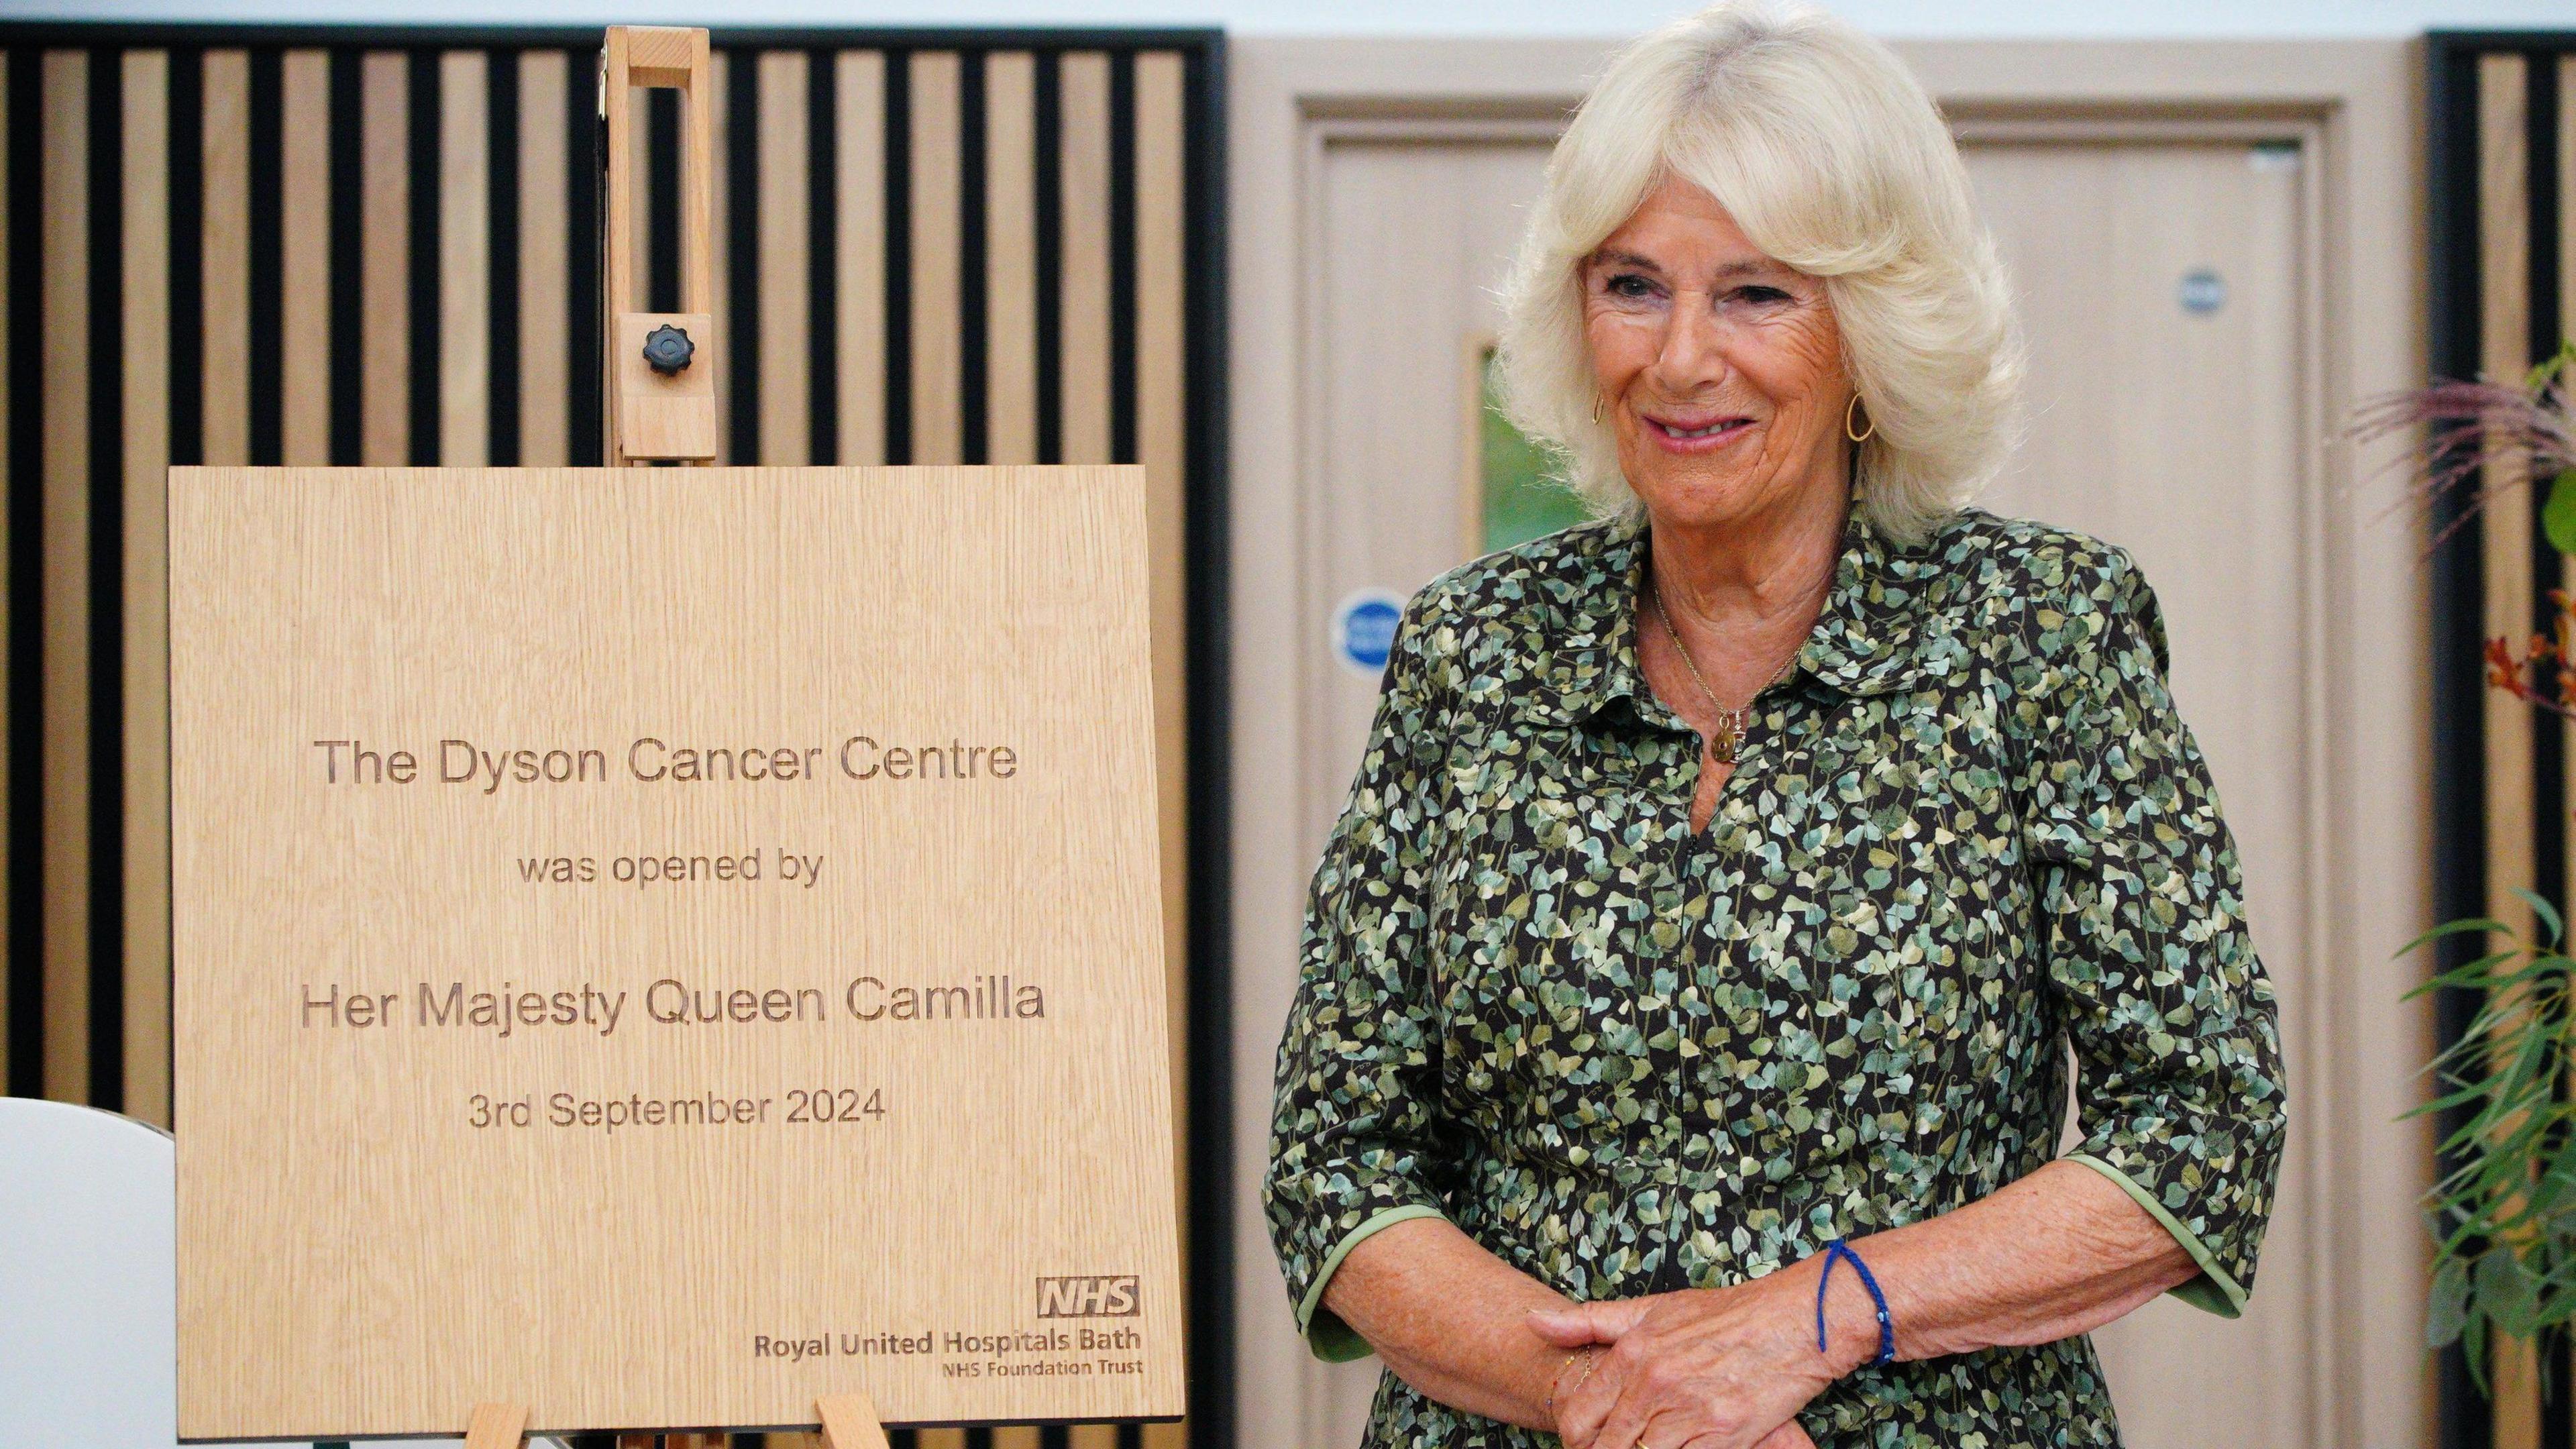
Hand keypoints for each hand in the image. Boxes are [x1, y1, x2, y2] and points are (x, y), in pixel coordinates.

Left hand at [1529, 1269, 1843, 1448]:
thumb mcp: (1653, 1310)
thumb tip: (1532, 1323)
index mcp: (1632, 1353)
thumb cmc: (1724, 1316)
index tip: (1587, 1444)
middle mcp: (1653, 1383)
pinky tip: (1683, 1448)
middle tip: (1619, 1446)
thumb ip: (1591, 1322)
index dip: (1575, 1441)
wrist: (1794, 1322)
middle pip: (1605, 1447)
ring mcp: (1687, 1410)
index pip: (1578, 1417)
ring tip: (1653, 1444)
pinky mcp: (1722, 1434)